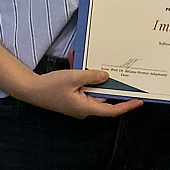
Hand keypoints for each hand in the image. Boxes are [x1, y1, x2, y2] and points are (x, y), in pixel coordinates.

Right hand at [21, 68, 142, 118]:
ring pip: (91, 88)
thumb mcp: (73, 78)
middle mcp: (84, 108)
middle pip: (102, 96)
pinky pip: (82, 85)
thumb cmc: (50, 87)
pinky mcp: (72, 96)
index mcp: (86, 108)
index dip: (126, 106)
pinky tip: (75, 59)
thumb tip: (106, 76)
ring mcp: (77, 102)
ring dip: (90, 74)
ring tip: (84, 59)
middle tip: (118, 70)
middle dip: (107, 81)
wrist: (30, 89)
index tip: (138, 101)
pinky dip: (81, 74)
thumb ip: (92, 76)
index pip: (111, 110)